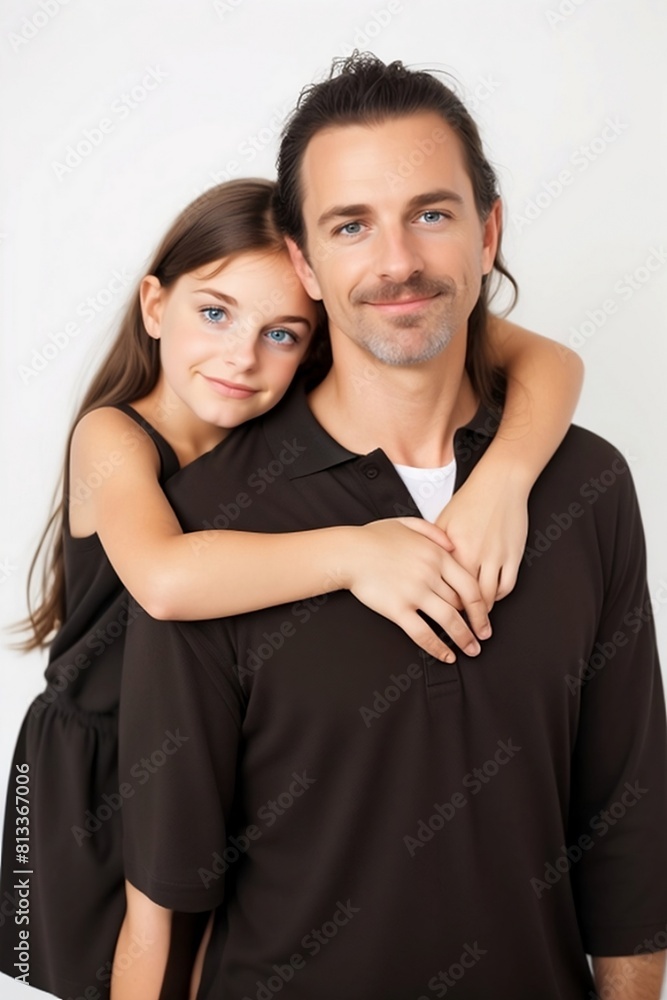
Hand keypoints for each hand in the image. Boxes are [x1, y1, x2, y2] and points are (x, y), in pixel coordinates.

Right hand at [346, 518, 491, 662]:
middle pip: (462, 605)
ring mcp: (414, 592)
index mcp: (437, 555)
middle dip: (475, 624)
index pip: (470, 585)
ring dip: (464, 639)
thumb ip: (435, 532)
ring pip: (449, 621)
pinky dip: (438, 648)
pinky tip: (446, 656)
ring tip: (470, 650)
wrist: (348, 552)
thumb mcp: (409, 523)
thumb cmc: (373, 538)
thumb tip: (453, 545)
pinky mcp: (397, 609)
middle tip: (480, 636)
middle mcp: (430, 574)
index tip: (485, 618)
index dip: (482, 606)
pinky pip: (423, 633)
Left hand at [435, 468, 528, 611]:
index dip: (442, 605)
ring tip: (477, 621)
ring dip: (482, 612)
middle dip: (463, 618)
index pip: (445, 588)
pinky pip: (507, 586)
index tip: (440, 615)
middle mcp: (475, 555)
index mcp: (453, 549)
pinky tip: (492, 598)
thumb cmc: (470, 500)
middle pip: (466, 598)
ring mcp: (496, 557)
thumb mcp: (443, 521)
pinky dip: (499, 596)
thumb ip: (433, 545)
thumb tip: (423, 566)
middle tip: (460, 628)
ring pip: (489, 597)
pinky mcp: (513, 556)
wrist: (500, 484)